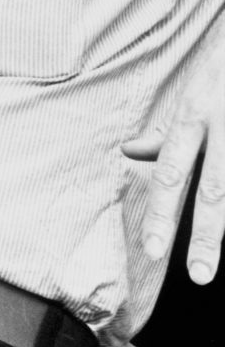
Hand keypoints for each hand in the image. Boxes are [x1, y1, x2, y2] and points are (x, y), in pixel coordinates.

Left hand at [122, 20, 224, 284]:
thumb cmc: (221, 70)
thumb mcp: (189, 95)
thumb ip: (165, 132)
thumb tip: (130, 152)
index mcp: (192, 117)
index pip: (170, 172)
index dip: (161, 210)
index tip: (151, 250)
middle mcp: (220, 123)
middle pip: (212, 188)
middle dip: (205, 234)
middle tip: (198, 276)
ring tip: (216, 265)